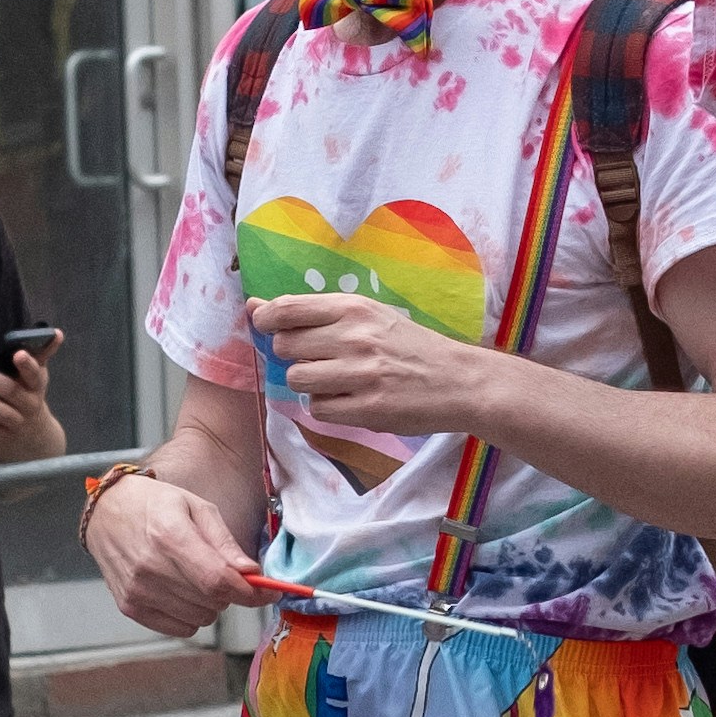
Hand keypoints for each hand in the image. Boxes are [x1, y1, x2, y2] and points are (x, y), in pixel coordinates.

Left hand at [0, 347, 65, 462]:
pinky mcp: (1, 437)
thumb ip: (43, 355)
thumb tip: (57, 332)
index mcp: (36, 388)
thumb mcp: (38, 379)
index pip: (35, 376)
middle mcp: (28, 406)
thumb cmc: (30, 397)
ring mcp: (15, 423)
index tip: (18, 354)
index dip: (28, 366)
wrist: (34, 437)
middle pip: (11, 391)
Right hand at [88, 470, 257, 643]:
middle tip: (221, 571)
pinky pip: (180, 629)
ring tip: (194, 576)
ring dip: (209, 604)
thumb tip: (252, 574)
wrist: (106, 512)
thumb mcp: (197, 508)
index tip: (269, 593)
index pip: (218, 580)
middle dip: (229, 591)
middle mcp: (150, 567)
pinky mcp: (129, 607)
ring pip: (200, 619)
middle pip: (213, 602)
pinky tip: (180, 591)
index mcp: (169, 536)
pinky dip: (190, 615)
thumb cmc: (155, 505)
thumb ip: (225, 543)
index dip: (251, 593)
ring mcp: (137, 591)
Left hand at [257, 291, 494, 449]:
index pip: (288, 308)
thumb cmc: (411, 346)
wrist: (459, 380)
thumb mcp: (371, 316)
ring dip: (309, 383)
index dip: (266, 318)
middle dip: (292, 355)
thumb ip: (316, 314)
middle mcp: (355, 337)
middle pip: (285, 347)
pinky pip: (319, 409)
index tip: (266, 325)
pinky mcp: (367, 409)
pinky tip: (350, 400)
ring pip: (298, 379)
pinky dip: (328, 407)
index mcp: (355, 308)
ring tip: (336, 381)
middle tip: (318, 358)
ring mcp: (361, 374)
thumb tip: (257, 307)